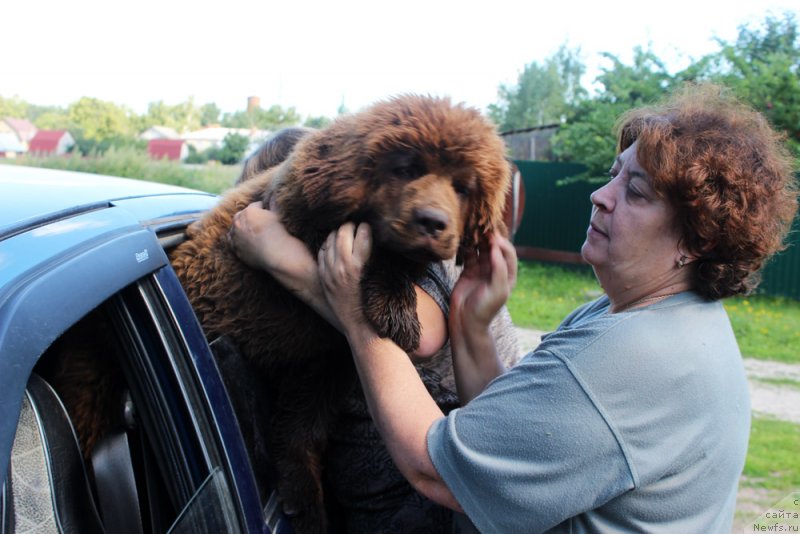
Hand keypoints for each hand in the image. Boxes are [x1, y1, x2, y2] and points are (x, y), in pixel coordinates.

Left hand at [229, 202, 313, 280]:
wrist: (279, 256)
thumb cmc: (281, 235)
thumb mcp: (279, 216)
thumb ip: (273, 205)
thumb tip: (273, 195)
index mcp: (250, 211)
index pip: (256, 206)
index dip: (263, 209)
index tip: (269, 214)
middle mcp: (239, 223)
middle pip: (242, 216)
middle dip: (249, 217)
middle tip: (260, 223)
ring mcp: (236, 237)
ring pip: (235, 229)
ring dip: (242, 229)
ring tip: (253, 233)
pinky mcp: (236, 250)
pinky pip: (234, 243)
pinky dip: (238, 242)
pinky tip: (247, 243)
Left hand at [318, 222, 373, 336]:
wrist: (359, 324)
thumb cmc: (375, 302)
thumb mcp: (379, 278)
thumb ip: (376, 259)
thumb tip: (377, 240)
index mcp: (361, 266)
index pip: (363, 234)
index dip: (367, 227)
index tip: (369, 226)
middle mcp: (344, 266)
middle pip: (343, 233)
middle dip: (350, 226)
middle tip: (355, 226)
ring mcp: (331, 272)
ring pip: (330, 240)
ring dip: (337, 233)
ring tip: (344, 232)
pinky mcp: (324, 277)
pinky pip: (322, 253)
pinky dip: (327, 246)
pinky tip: (333, 245)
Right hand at [450, 231, 516, 331]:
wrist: (466, 322)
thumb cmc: (485, 309)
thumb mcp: (498, 290)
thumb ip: (499, 268)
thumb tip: (495, 247)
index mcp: (508, 275)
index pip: (508, 253)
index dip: (501, 243)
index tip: (492, 237)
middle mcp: (496, 270)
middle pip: (494, 248)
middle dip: (489, 238)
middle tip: (481, 227)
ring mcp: (482, 270)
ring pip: (481, 249)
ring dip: (477, 240)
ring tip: (472, 230)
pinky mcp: (468, 271)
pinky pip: (468, 255)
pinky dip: (466, 247)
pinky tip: (463, 240)